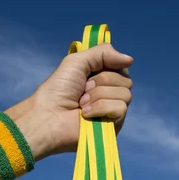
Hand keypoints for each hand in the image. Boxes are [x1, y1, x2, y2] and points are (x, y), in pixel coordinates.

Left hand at [7, 44, 132, 160]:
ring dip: (98, 95)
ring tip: (81, 104)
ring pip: (125, 94)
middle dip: (101, 81)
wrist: (48, 116)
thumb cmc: (58, 90)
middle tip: (82, 90)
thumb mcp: (78, 61)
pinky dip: (101, 108)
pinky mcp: (113, 127)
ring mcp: (112, 112)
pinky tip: (86, 114)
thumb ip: (103, 53)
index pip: (122, 67)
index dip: (108, 66)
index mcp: (103, 79)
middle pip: (125, 79)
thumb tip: (130, 59)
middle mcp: (110, 95)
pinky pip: (121, 108)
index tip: (89, 72)